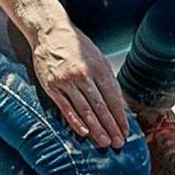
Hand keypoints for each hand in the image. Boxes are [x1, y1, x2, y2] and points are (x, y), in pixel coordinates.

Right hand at [30, 20, 129, 149]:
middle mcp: (82, 74)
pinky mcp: (52, 86)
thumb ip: (108, 80)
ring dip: (96, 128)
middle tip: (118, 143)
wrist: (49, 31)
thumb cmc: (75, 45)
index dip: (119, 117)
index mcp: (97, 67)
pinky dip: (75, 121)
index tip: (125, 131)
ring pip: (84, 110)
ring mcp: (66, 81)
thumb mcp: (97, 57)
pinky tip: (83, 132)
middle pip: (100, 106)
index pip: (112, 97)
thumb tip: (120, 105)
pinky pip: (65, 107)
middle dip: (110, 127)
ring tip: (104, 142)